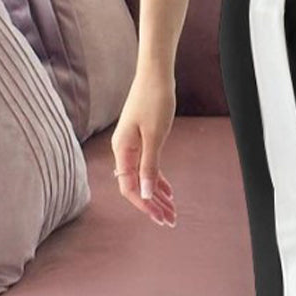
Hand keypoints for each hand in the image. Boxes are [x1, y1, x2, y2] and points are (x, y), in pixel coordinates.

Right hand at [111, 68, 176, 226]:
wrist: (155, 74)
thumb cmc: (155, 100)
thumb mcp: (155, 136)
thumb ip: (149, 165)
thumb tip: (143, 193)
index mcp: (122, 151)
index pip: (129, 187)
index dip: (144, 206)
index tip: (160, 218)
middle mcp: (124, 150)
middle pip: (136, 186)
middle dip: (153, 205)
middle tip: (171, 220)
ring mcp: (132, 145)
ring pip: (143, 177)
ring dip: (157, 195)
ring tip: (172, 211)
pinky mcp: (141, 139)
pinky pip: (148, 166)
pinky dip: (158, 179)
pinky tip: (169, 192)